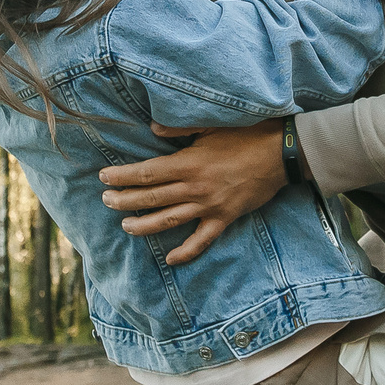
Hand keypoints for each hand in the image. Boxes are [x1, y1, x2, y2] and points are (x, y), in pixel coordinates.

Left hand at [97, 120, 285, 264]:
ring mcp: (208, 206)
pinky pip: (201, 241)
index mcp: (188, 163)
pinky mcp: (224, 218)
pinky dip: (185, 252)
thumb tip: (152, 129)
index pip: (146, 173)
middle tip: (106, 201)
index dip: (122, 177)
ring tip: (125, 226)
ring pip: (168, 221)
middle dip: (124, 201)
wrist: (281, 154)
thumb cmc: (246, 135)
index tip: (104, 177)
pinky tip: (170, 259)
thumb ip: (178, 130)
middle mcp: (194, 188)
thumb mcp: (210, 125)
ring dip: (143, 225)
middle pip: (150, 198)